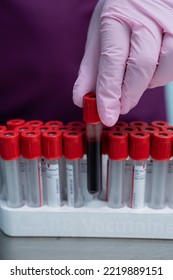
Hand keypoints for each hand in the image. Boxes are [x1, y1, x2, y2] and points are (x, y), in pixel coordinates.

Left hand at [73, 0, 172, 125]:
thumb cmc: (120, 13)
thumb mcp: (99, 34)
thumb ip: (91, 67)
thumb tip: (81, 98)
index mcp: (117, 16)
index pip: (112, 61)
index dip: (109, 93)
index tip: (106, 116)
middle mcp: (145, 16)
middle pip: (140, 66)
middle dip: (128, 95)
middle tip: (120, 107)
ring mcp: (169, 21)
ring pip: (164, 67)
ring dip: (148, 83)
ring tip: (135, 79)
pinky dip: (162, 75)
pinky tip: (151, 69)